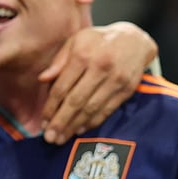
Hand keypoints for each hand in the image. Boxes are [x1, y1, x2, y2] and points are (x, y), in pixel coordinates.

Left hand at [38, 20, 157, 143]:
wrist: (135, 40)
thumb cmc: (98, 41)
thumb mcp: (76, 41)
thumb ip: (58, 61)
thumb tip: (42, 79)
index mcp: (83, 55)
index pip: (62, 87)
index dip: (51, 107)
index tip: (43, 122)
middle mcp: (100, 68)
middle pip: (76, 101)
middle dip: (61, 122)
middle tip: (50, 138)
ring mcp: (115, 80)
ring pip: (91, 109)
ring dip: (75, 126)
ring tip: (62, 138)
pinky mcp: (127, 90)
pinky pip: (107, 110)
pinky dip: (92, 122)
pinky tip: (80, 130)